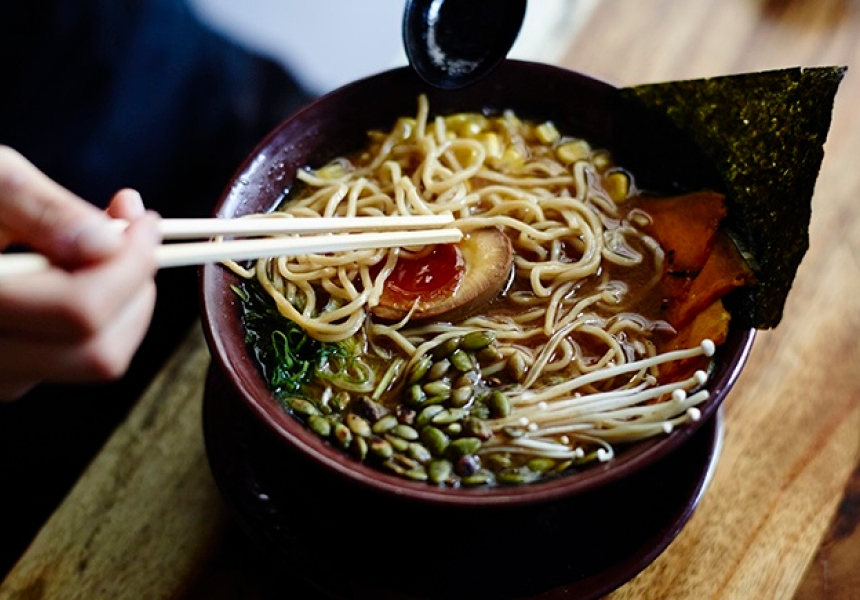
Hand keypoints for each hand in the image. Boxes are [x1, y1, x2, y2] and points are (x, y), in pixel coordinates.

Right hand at [0, 146, 160, 400]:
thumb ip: (41, 208)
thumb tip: (107, 245)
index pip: (82, 311)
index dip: (131, 262)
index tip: (140, 216)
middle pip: (101, 351)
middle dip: (136, 286)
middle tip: (133, 231)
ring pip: (99, 360)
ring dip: (125, 300)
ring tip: (106, 243)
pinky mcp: (10, 373)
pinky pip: (80, 355)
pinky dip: (103, 313)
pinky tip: (79, 268)